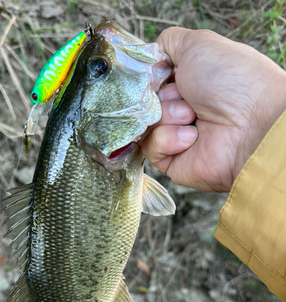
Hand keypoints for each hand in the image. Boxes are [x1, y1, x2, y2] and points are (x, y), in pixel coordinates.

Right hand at [142, 28, 285, 191]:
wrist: (252, 123)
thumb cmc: (232, 80)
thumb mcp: (198, 45)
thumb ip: (169, 43)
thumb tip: (150, 56)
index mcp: (187, 84)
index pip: (149, 82)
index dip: (151, 78)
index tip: (161, 75)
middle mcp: (181, 110)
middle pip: (144, 103)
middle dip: (161, 97)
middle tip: (186, 97)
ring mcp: (176, 137)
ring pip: (145, 125)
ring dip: (167, 116)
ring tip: (191, 116)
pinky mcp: (173, 162)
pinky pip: (151, 148)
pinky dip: (168, 139)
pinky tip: (192, 136)